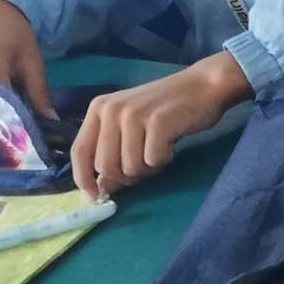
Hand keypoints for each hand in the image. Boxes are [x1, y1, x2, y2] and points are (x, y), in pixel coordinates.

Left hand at [70, 51, 248, 198]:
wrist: (203, 86)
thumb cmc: (166, 109)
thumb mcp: (132, 128)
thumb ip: (113, 153)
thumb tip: (100, 188)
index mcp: (99, 109)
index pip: (79, 151)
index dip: (83, 178)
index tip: (94, 197)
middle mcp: (111, 110)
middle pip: (105, 166)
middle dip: (127, 175)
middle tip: (146, 163)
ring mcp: (133, 115)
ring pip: (130, 168)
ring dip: (149, 167)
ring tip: (160, 148)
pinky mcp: (157, 122)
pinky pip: (153, 161)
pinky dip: (164, 159)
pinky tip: (171, 142)